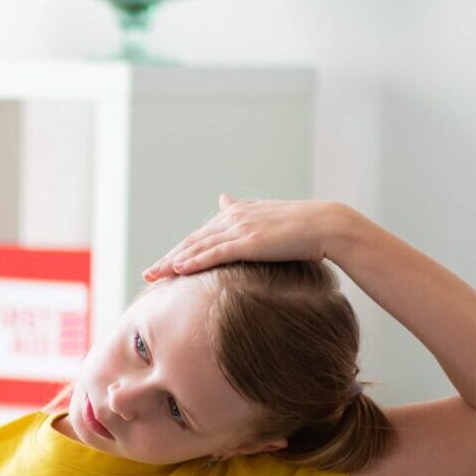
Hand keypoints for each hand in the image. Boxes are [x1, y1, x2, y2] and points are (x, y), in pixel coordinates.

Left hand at [142, 196, 358, 281]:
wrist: (327, 225)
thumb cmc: (301, 227)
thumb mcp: (265, 216)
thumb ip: (241, 212)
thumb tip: (222, 200)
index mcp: (236, 215)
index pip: (201, 236)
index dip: (179, 251)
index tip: (163, 265)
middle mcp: (234, 218)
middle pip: (192, 241)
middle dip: (169, 258)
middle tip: (149, 273)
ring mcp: (241, 229)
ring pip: (198, 247)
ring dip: (174, 262)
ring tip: (155, 275)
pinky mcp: (250, 241)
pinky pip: (216, 252)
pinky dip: (195, 261)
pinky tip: (179, 269)